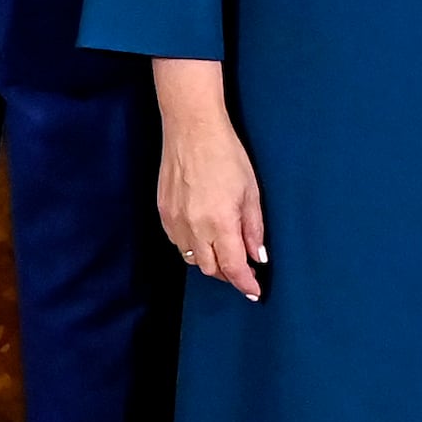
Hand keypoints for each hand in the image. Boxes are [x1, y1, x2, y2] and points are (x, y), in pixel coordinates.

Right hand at [151, 69, 266, 299]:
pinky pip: (178, 242)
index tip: (254, 291)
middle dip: (228, 274)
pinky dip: (192, 246)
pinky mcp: (163, 213)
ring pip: (192, 259)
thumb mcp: (250, 192)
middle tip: (243, 268)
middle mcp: (194, 227)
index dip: (245, 283)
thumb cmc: (226, 155)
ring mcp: (175, 221)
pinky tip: (203, 235)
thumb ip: (254, 228)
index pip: (233, 267)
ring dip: (210, 261)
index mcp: (220, 223)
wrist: (191, 130)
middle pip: (210, 269)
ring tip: (223, 251)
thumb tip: (258, 256)